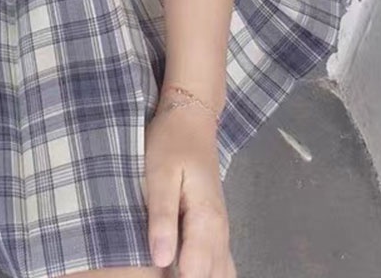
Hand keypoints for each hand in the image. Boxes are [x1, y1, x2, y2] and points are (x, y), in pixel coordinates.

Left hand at [144, 98, 235, 277]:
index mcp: (206, 221)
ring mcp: (221, 230)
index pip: (197, 273)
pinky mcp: (215, 225)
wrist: (191, 118)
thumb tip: (161, 260)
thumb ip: (162, 218)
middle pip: (213, 277)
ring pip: (221, 272)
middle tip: (161, 274)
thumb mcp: (159, 175)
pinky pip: (221, 262)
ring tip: (175, 272)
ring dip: (202, 276)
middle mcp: (220, 231)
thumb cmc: (170, 143)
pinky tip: (190, 271)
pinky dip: (210, 272)